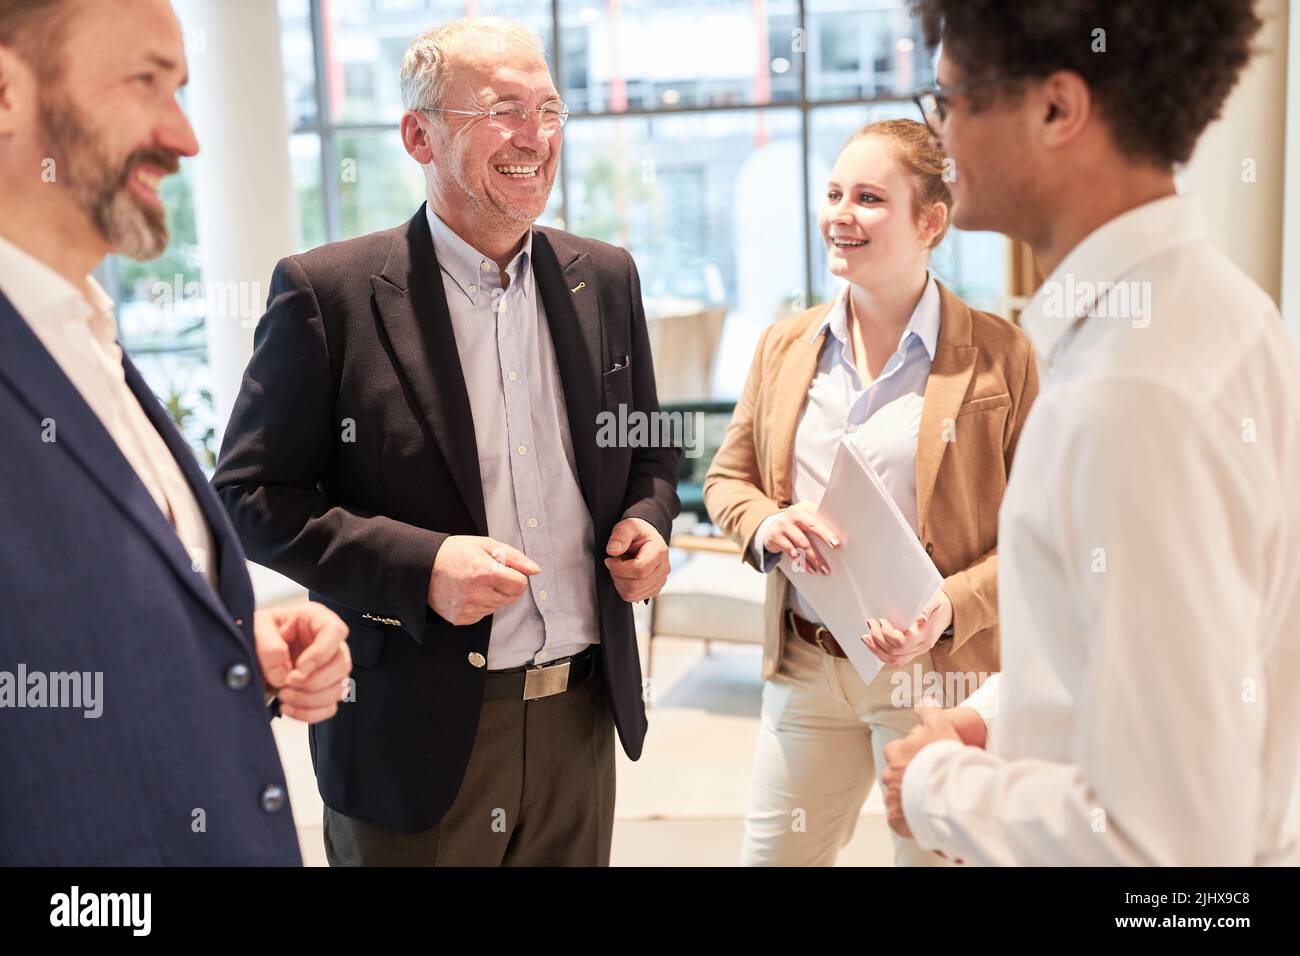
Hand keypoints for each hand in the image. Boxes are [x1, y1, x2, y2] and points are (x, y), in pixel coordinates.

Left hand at [255, 602, 351, 722]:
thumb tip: (283, 674)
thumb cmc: (259, 633)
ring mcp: (329, 669)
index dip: (321, 653)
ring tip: (283, 695)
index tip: (300, 668)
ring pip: (339, 689)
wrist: (252, 653)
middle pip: (342, 664)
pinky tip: (288, 707)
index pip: (335, 632)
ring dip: (310, 699)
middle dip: (314, 681)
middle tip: (288, 682)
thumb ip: (269, 646)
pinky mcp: (324, 690)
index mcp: (316, 620)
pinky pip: (329, 708)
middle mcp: (329, 644)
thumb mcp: (257, 628)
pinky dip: (308, 713)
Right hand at [428, 535, 540, 625]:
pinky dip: (480, 605)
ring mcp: (468, 609)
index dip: (515, 576)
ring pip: (497, 607)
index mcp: (485, 573)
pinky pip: (483, 615)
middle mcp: (477, 594)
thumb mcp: (486, 545)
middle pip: (511, 598)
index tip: (505, 570)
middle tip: (488, 574)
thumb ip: (515, 558)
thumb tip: (535, 570)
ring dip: (492, 596)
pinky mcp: (461, 618)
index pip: (520, 586)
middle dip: (505, 586)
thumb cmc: (454, 552)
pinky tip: (467, 592)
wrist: (423, 566)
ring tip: (474, 582)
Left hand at [604, 517, 669, 602]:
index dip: (619, 567)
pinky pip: (634, 597)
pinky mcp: (654, 589)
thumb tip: (613, 550)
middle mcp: (663, 568)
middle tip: (614, 563)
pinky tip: (625, 575)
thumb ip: (620, 535)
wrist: (645, 538)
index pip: (639, 569)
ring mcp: (660, 581)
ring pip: (633, 594)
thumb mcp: (627, 526)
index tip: (610, 559)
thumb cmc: (637, 532)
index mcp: (659, 551)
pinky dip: (624, 588)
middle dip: (618, 575)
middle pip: (635, 585)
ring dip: (620, 582)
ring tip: (620, 568)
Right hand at [762, 501, 838, 574]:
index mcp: (805, 507)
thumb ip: (819, 525)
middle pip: (811, 526)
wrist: (773, 529)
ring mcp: (783, 524)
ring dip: (814, 558)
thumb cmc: (797, 526)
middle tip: (834, 549)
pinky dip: (802, 562)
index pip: (819, 517)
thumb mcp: (806, 520)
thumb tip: (836, 542)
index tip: (836, 542)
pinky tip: (810, 568)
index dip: (828, 530)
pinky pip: (791, 552)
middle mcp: (794, 513)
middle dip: (824, 538)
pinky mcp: (775, 536)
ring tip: (823, 568)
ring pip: (802, 543)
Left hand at [862, 587, 952, 666]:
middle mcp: (921, 647)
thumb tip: (921, 618)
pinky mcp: (912, 651)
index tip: (881, 621)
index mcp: (926, 636)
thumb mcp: (936, 601)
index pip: (904, 643)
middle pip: (895, 652)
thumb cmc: (939, 604)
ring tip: (866, 637)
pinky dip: (881, 654)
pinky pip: (895, 659)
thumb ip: (928, 608)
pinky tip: (872, 644)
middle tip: (871, 623)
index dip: (888, 634)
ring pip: (893, 659)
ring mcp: (917, 651)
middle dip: (878, 639)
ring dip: (876, 649)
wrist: (949, 611)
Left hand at [881, 706, 986, 839]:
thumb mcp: (939, 725)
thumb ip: (929, 712)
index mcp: (895, 752)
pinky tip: (923, 817)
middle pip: (897, 775)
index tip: (927, 761)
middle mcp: (890, 775)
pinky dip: (909, 819)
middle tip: (930, 781)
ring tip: (931, 800)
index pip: (899, 752)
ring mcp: (892, 798)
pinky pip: (900, 819)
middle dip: (909, 778)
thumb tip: (924, 701)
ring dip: (910, 798)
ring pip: (899, 797)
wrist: (948, 788)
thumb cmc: (943, 755)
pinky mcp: (897, 819)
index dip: (913, 755)